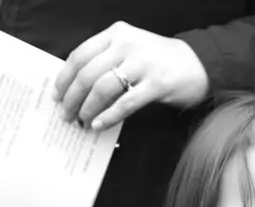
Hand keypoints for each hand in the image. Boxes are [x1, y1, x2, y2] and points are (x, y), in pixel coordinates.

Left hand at [53, 22, 209, 131]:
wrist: (198, 64)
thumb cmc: (158, 61)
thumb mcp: (129, 50)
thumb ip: (105, 61)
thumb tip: (75, 89)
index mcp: (116, 34)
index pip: (79, 55)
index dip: (64, 78)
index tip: (56, 95)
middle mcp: (127, 45)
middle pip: (87, 74)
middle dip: (72, 98)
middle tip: (66, 114)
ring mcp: (143, 64)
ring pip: (102, 88)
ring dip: (88, 109)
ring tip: (82, 121)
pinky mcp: (156, 84)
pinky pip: (125, 103)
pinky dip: (108, 116)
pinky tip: (99, 124)